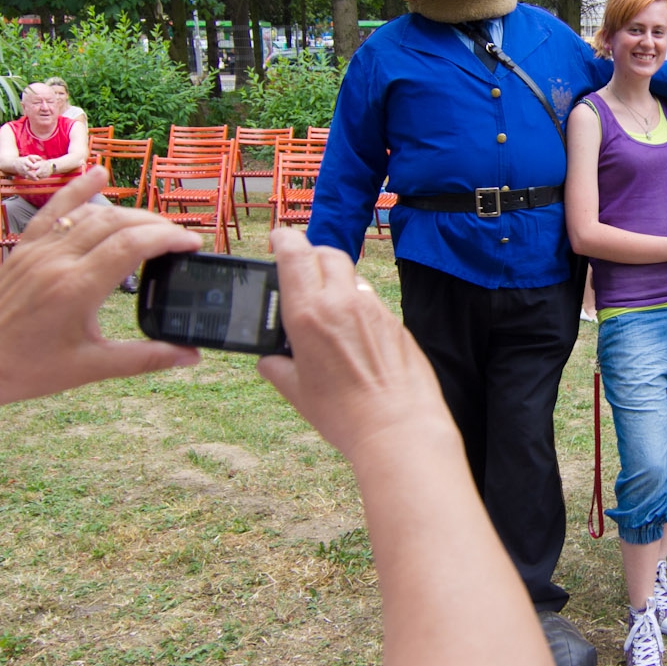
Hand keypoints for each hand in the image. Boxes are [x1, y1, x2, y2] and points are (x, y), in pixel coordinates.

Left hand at [0, 168, 202, 418]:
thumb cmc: (29, 369)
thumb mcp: (92, 368)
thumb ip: (146, 358)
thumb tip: (192, 355)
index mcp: (77, 288)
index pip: (133, 245)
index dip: (169, 239)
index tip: (193, 245)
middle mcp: (58, 260)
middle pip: (118, 223)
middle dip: (156, 226)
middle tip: (179, 240)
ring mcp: (38, 249)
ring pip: (92, 213)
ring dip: (129, 214)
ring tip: (153, 227)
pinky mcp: (25, 247)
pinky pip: (55, 208)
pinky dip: (79, 189)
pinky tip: (100, 173)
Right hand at [258, 230, 447, 465]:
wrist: (398, 427)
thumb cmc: (344, 414)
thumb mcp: (296, 392)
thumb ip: (277, 368)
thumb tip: (269, 360)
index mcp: (309, 314)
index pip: (294, 253)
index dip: (283, 238)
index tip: (277, 239)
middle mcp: (342, 303)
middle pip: (326, 253)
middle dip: (311, 254)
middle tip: (300, 270)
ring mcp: (373, 309)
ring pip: (352, 276)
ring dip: (337, 280)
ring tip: (327, 307)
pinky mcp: (395, 322)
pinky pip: (371, 301)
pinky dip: (358, 305)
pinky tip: (354, 334)